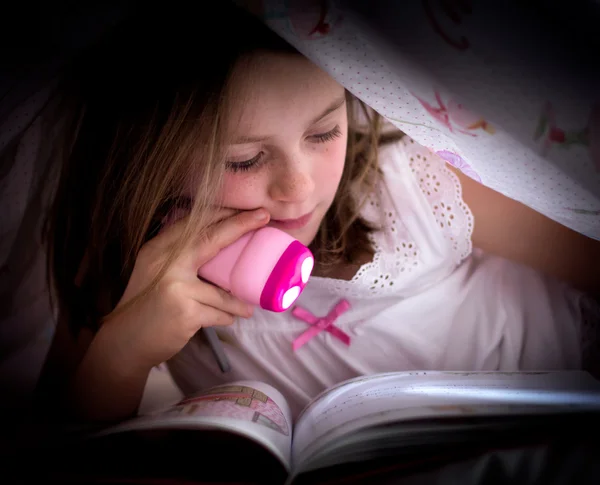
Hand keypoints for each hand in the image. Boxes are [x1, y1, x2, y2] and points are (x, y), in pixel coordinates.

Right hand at [97, 208, 269, 371]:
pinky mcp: (186, 312)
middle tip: (264, 218)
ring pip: (222, 291)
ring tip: (247, 307)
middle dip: (240, 225)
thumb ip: (180, 257)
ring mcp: (176, 287)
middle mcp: (166, 263)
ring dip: (238, 302)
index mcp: (159, 250)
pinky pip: (219, 313)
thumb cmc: (148, 305)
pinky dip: (226, 318)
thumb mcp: (156, 272)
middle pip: (210, 239)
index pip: (194, 223)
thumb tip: (222, 244)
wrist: (125, 341)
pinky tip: (227, 320)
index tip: (247, 208)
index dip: (223, 213)